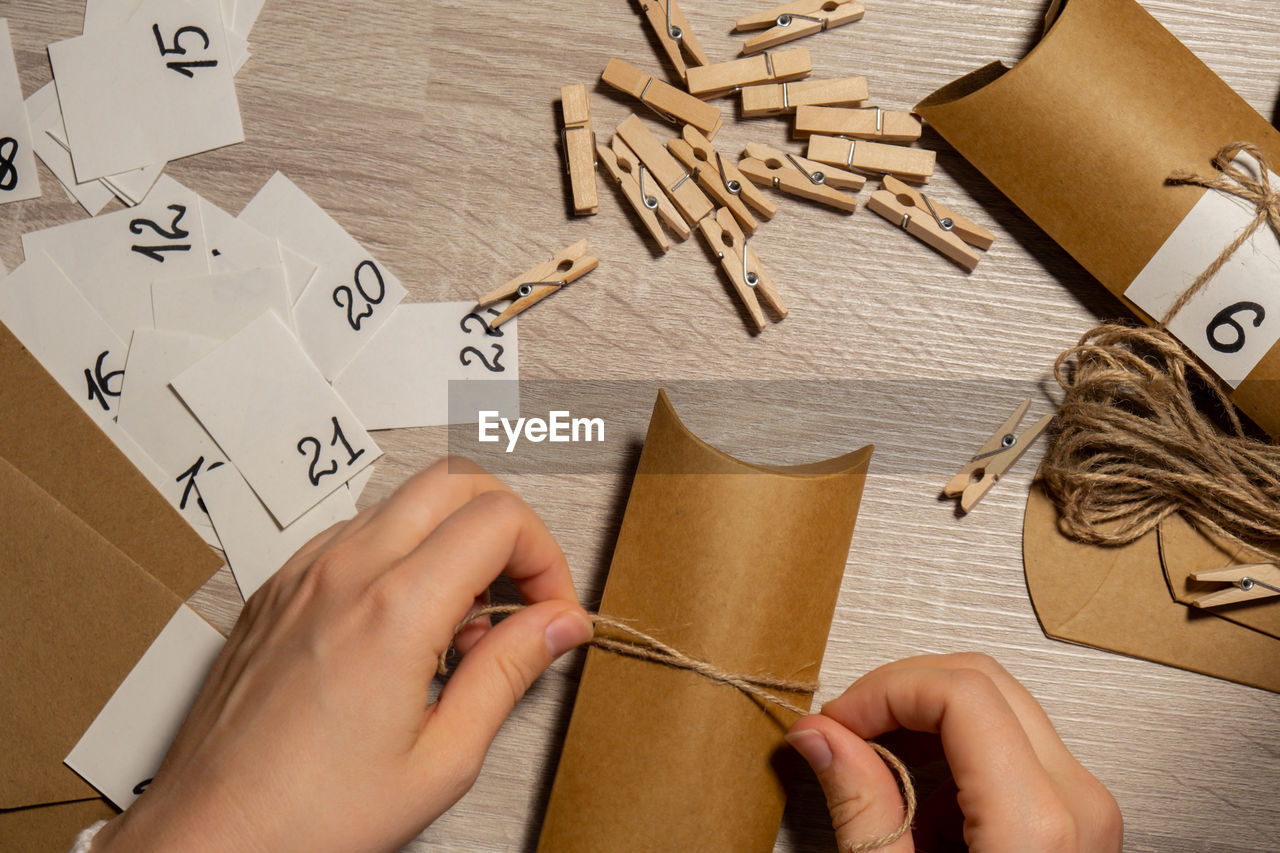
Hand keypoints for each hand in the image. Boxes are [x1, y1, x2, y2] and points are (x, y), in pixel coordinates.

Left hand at [93, 458, 592, 852]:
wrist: (207, 838)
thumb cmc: (308, 816)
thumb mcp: (442, 759)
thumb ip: (509, 673)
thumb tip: (559, 624)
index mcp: (394, 610)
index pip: (499, 520)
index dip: (546, 558)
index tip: (550, 609)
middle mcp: (344, 573)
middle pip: (454, 481)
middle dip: (505, 525)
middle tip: (518, 594)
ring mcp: (302, 574)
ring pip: (402, 501)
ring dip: (450, 539)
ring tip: (457, 626)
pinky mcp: (275, 590)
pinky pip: (354, 535)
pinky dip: (399, 555)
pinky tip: (402, 628)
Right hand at [786, 653, 1122, 851]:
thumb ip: (860, 809)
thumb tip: (821, 737)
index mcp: (1037, 823)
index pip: (958, 690)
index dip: (882, 690)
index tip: (838, 721)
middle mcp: (1077, 803)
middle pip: (981, 681)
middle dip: (899, 693)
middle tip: (845, 732)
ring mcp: (1086, 810)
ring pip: (997, 707)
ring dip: (924, 724)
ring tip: (875, 777)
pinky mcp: (1079, 821)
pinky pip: (1013, 749)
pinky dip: (954, 759)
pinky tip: (918, 812)